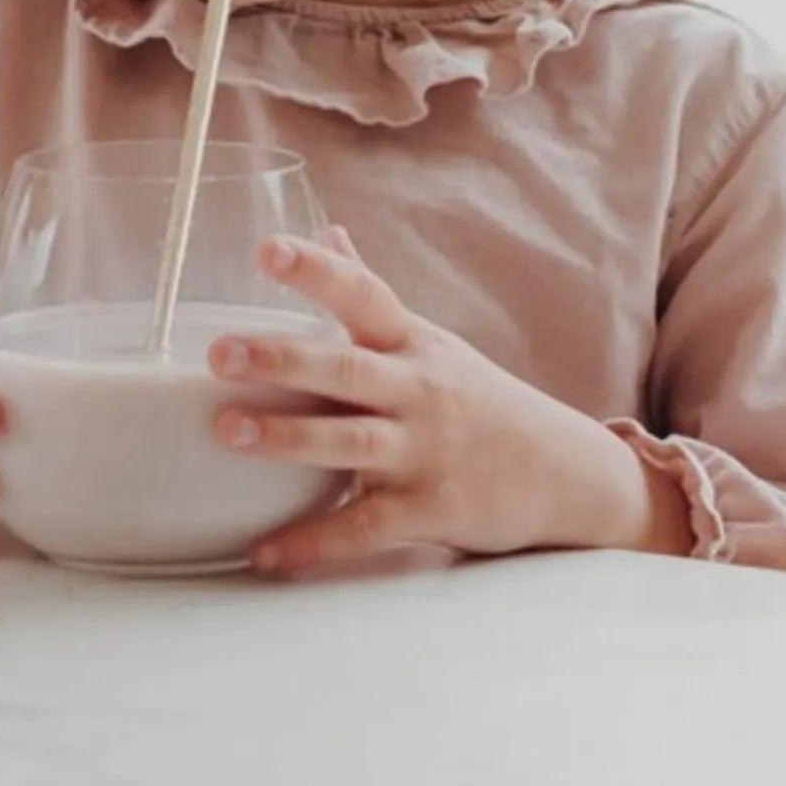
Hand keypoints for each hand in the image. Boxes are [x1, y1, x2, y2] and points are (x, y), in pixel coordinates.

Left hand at [208, 229, 691, 574]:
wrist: (566, 472)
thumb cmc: (478, 399)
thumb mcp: (429, 341)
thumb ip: (370, 295)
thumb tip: (328, 231)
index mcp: (412, 344)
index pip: (362, 294)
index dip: (316, 270)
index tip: (266, 248)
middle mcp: (418, 390)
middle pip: (346, 369)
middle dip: (283, 361)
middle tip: (220, 354)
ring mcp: (427, 451)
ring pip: (350, 443)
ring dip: (286, 440)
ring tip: (225, 432)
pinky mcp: (432, 510)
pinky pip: (365, 528)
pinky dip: (314, 543)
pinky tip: (266, 554)